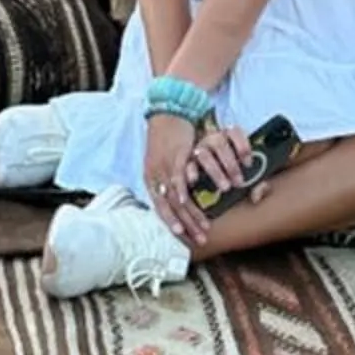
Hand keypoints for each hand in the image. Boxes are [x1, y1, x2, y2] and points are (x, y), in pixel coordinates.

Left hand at [142, 114, 207, 248]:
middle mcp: (154, 176)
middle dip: (185, 226)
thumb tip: (176, 198)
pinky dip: (182, 191)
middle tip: (199, 241)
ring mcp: (163, 167)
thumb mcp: (162, 163)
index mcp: (150, 179)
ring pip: (175, 197)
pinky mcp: (174, 156)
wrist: (167, 113)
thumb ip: (167, 181)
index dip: (171, 224)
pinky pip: (177, 177)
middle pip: (169, 207)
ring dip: (190, 215)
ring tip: (203, 228)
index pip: (160, 208)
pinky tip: (188, 203)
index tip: (183, 238)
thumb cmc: (167, 139)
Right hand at [188, 121, 253, 202]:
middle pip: (220, 144)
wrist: (207, 172)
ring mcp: (198, 149)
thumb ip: (256, 184)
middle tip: (239, 182)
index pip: (234, 132)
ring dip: (215, 171)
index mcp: (227, 136)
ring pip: (204, 155)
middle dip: (231, 164)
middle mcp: (212, 139)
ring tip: (225, 188)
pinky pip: (187, 165)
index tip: (248, 164)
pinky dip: (191, 172)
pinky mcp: (187, 161)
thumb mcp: (245, 174)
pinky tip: (195, 181)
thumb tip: (256, 196)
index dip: (242, 146)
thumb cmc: (232, 171)